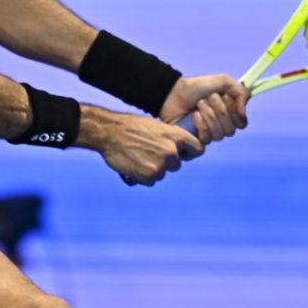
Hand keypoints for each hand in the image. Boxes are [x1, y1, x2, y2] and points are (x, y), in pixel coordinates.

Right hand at [81, 106, 204, 186]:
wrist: (110, 133)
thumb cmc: (130, 126)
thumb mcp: (155, 126)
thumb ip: (169, 138)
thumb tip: (177, 149)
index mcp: (176, 136)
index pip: (198, 149)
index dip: (189, 153)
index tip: (182, 154)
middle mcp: (171, 151)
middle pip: (176, 165)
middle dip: (165, 162)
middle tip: (148, 153)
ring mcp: (161, 165)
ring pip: (162, 173)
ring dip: (152, 169)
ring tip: (137, 157)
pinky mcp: (149, 176)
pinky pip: (150, 181)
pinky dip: (142, 176)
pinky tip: (133, 165)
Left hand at [159, 75, 249, 145]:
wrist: (174, 92)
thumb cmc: (197, 87)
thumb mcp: (223, 81)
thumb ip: (241, 92)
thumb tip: (243, 111)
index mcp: (229, 114)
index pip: (241, 123)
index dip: (235, 113)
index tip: (226, 98)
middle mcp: (221, 126)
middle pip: (231, 130)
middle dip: (220, 111)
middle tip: (209, 98)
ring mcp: (209, 134)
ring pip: (219, 135)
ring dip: (209, 116)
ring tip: (199, 104)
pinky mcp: (197, 140)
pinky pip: (206, 139)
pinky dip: (201, 125)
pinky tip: (194, 116)